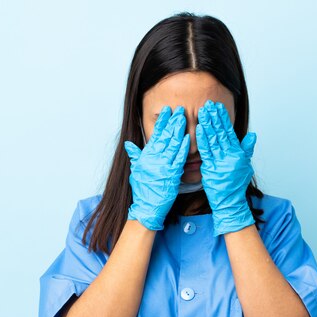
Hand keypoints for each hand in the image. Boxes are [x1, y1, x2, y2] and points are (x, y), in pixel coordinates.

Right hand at [124, 105, 189, 230]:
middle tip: (180, 109)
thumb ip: (134, 156)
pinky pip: (179, 159)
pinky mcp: (172, 175)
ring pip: (172, 145)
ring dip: (179, 130)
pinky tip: (188, 138)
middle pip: (165, 136)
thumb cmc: (142, 190)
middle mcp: (154, 159)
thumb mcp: (135, 171)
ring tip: (184, 118)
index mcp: (146, 156)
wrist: (147, 207)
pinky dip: (183, 148)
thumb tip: (129, 144)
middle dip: (173, 122)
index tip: (167, 111)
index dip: (162, 122)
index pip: (155, 135)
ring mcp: (163, 166)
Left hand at [196, 99, 256, 235]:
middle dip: (215, 118)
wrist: (230, 202)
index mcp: (237, 154)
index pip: (229, 132)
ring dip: (208, 124)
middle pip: (221, 133)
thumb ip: (247, 149)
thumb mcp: (245, 166)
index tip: (219, 107)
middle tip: (209, 104)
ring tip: (204, 112)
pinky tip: (200, 128)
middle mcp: (230, 156)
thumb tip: (252, 135)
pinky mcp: (212, 169)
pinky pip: (206, 152)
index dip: (224, 119)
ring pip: (214, 140)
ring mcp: (221, 162)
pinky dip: (203, 139)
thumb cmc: (236, 185)